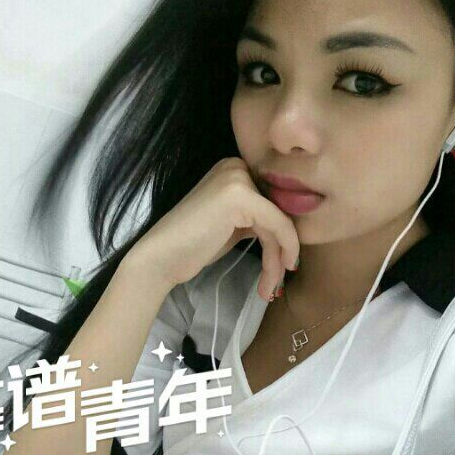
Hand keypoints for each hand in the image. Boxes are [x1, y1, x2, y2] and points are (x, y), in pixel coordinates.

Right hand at [129, 157, 299, 300]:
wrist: (161, 257)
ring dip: (278, 261)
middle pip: (277, 211)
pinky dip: (283, 251)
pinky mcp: (241, 196)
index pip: (272, 203)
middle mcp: (237, 166)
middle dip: (280, 251)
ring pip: (279, 223)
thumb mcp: (233, 225)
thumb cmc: (193, 246)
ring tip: (271, 288)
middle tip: (275, 283)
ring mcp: (238, 178)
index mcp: (234, 169)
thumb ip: (258, 218)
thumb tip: (293, 229)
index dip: (282, 237)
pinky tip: (274, 277)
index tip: (280, 267)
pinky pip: (278, 225)